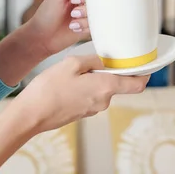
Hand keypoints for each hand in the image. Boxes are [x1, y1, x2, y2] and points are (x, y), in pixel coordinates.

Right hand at [12, 55, 149, 132]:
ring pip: (103, 89)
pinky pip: (91, 96)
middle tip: (98, 59)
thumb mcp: (73, 64)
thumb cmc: (49, 89)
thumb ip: (95, 60)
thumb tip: (108, 59)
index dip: (145, 74)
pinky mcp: (81, 113)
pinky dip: (86, 87)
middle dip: (111, 71)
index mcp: (106, 87)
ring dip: (96, 78)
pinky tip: (70, 81)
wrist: (29, 115)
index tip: (145, 64)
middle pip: (118, 84)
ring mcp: (92, 109)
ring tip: (78, 69)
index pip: (137, 84)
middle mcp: (103, 101)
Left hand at [26, 0, 97, 55]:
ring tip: (72, 22)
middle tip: (73, 12)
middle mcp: (83, 2)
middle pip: (98, 0)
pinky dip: (85, 27)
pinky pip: (96, 25)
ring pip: (98, 13)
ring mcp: (86, 15)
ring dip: (84, 19)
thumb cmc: (46, 15)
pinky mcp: (88, 27)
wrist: (41, 38)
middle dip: (85, 8)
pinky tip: (74, 28)